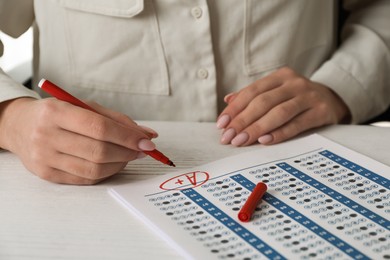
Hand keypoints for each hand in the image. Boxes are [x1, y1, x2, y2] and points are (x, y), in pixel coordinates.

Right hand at [0, 97, 157, 183]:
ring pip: (94, 169)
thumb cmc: (58, 114)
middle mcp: (47, 135)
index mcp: (56, 112)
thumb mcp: (83, 106)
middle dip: (127, 152)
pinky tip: (113, 164)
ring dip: (120, 164)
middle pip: (99, 151)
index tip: (147, 142)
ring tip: (129, 156)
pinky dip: (106, 173)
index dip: (127, 137)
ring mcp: (45, 158)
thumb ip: (116, 120)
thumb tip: (148, 135)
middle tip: (142, 150)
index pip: (100, 128)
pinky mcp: (46, 175)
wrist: (20, 126)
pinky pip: (85, 179)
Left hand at [216, 67, 349, 145]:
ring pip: (279, 113)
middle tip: (228, 137)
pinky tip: (265, 140)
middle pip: (263, 102)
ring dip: (257, 128)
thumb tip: (228, 100)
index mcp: (280, 76)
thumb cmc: (296, 98)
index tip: (222, 124)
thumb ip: (253, 95)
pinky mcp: (321, 112)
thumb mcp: (276, 91)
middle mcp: (294, 83)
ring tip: (241, 141)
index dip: (235, 108)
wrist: (333, 99)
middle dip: (242, 121)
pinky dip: (280, 133)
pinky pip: (297, 124)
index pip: (252, 91)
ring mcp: (309, 96)